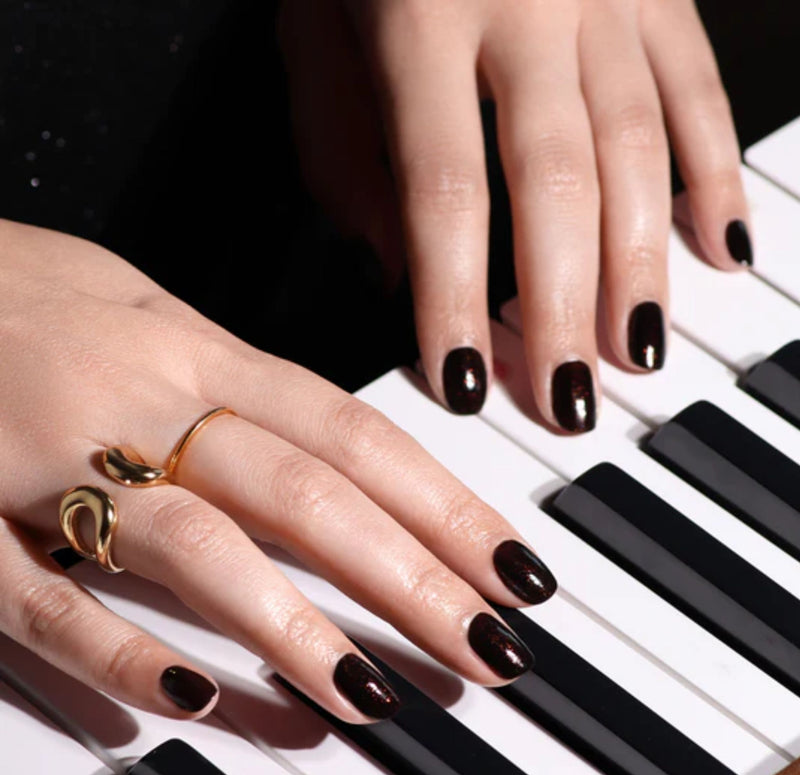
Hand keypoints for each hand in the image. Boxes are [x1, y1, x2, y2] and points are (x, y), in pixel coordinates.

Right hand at [0, 220, 555, 722]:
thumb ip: (236, 383)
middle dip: (408, 578)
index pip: (352, 434)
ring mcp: (52, 461)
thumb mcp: (148, 311)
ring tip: (375, 697)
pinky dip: (118, 653)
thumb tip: (332, 452)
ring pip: (198, 546)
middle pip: (306, 495)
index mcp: (195, 351)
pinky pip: (44, 598)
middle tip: (488, 647)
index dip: (443, 503)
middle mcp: (143, 402)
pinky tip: (194, 704)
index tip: (510, 567)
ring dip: (293, 630)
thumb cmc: (29, 297)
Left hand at [279, 0, 749, 428]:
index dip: (456, 298)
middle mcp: (527, 7)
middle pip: (557, 185)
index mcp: (421, 23)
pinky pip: (697, 90)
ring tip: (636, 352)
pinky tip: (720, 248)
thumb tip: (398, 272)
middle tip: (566, 399)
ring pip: (640, 148)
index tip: (463, 382)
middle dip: (563, 306)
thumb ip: (344, 160)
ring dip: (642, 265)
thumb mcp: (314, 42)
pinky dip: (714, 175)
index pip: (444, 192)